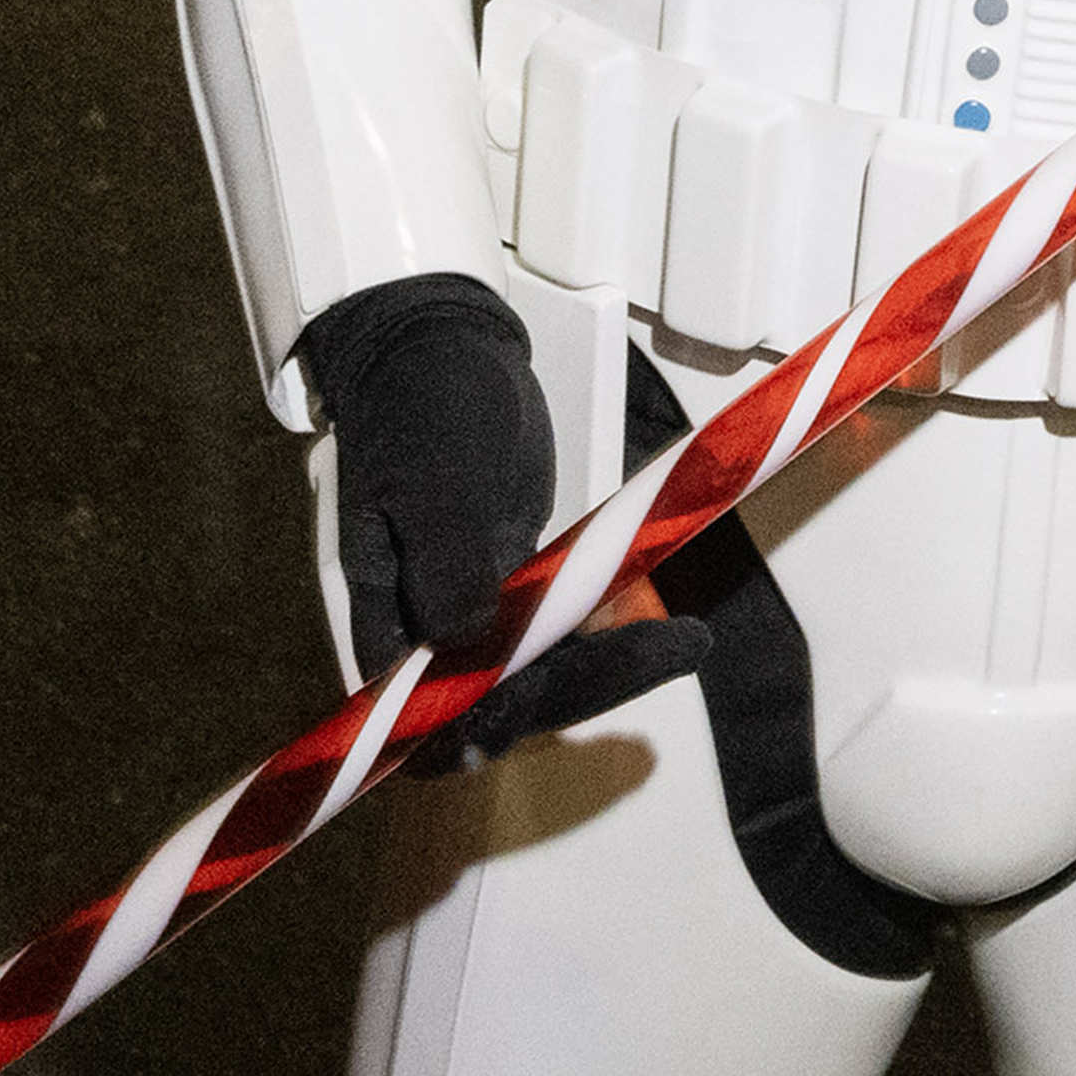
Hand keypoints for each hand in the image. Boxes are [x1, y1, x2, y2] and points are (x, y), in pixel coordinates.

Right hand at [294, 275, 710, 757]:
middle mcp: (427, 633)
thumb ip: (445, 559)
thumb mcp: (429, 476)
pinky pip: (562, 634)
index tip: (549, 697)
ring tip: (689, 643)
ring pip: (541, 673)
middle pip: (498, 703)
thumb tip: (465, 638)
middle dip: (581, 690)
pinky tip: (665, 630)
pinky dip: (609, 638)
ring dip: (611, 670)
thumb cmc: (421, 405)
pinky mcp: (518, 585)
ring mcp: (476, 612)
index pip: (421, 715)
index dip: (481, 724)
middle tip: (673, 652)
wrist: (441, 351)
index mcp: (386, 617)